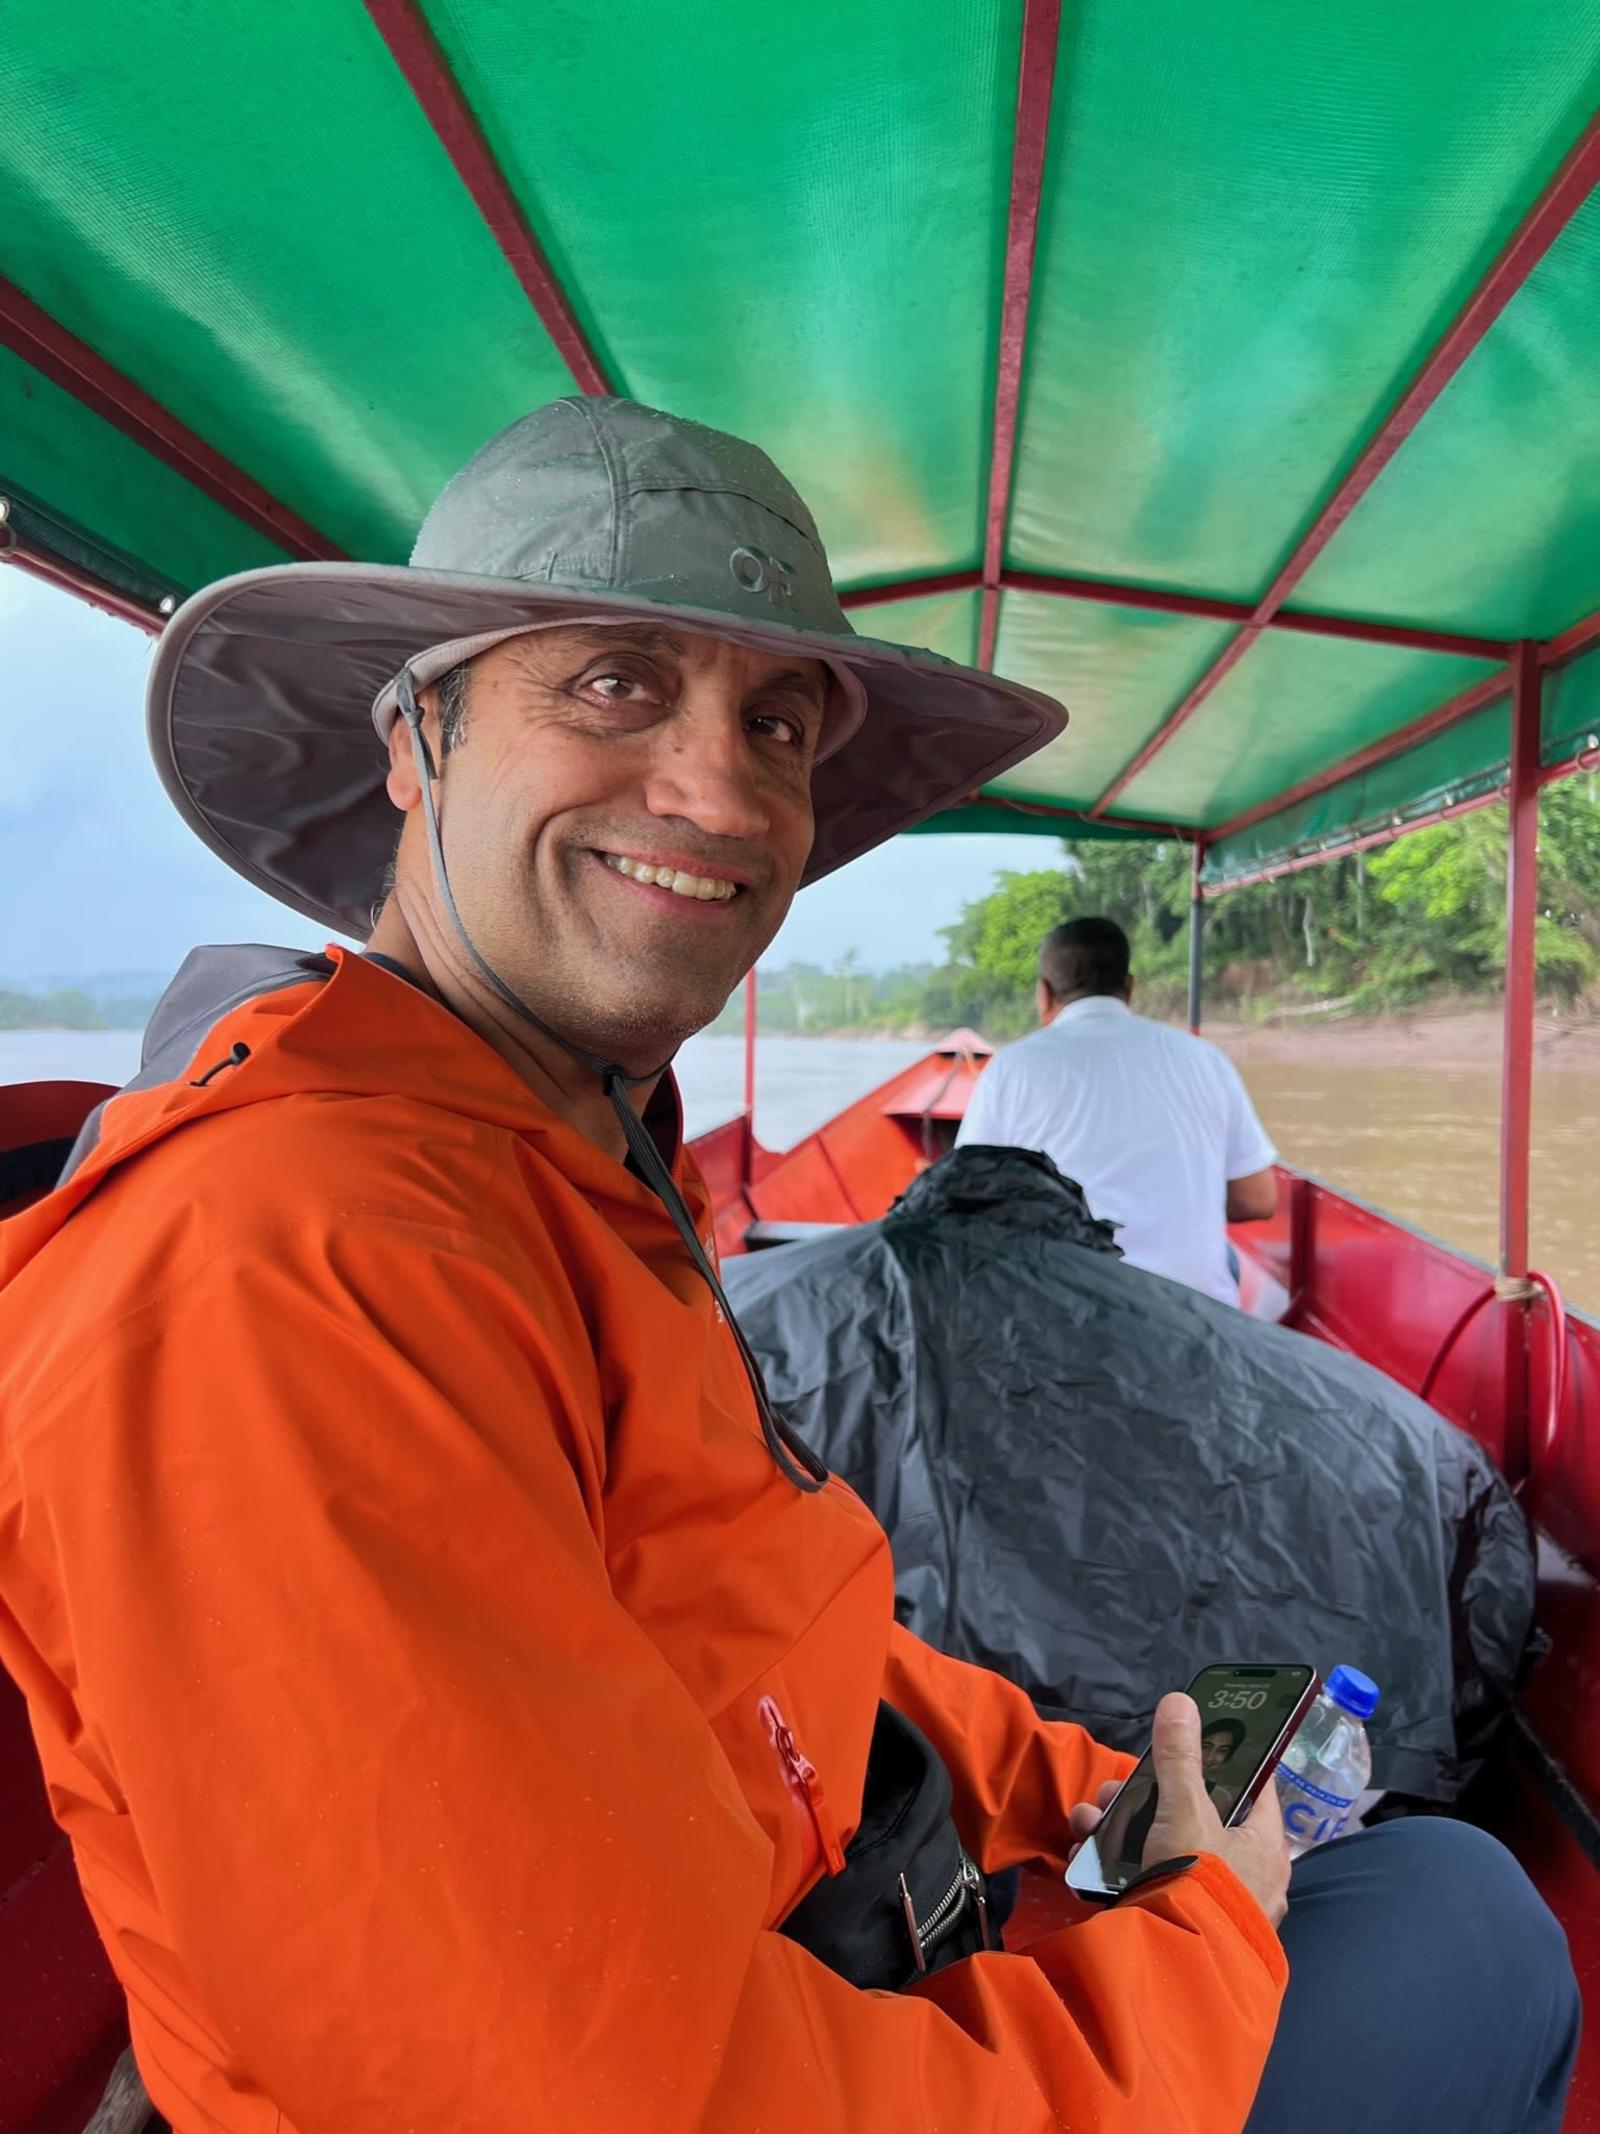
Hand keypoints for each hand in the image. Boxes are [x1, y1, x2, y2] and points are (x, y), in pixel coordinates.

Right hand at [1068, 1693, 1290, 1927]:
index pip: (1253, 1789)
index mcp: (1264, 1845)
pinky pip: (1150, 1887)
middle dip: (1141, 1800)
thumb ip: (1179, 1757)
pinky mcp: (1179, 1927)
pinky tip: (1082, 1862)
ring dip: (1116, 1831)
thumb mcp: (1184, 1809)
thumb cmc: (1197, 1878)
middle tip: (1111, 1793)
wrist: (1176, 1965)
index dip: (1221, 1761)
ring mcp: (1212, 1905)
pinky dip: (1115, 1872)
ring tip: (1085, 1824)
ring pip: (1163, 1851)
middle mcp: (1247, 1876)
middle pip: (1194, 1819)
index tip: (1184, 1747)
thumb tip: (1181, 1700)